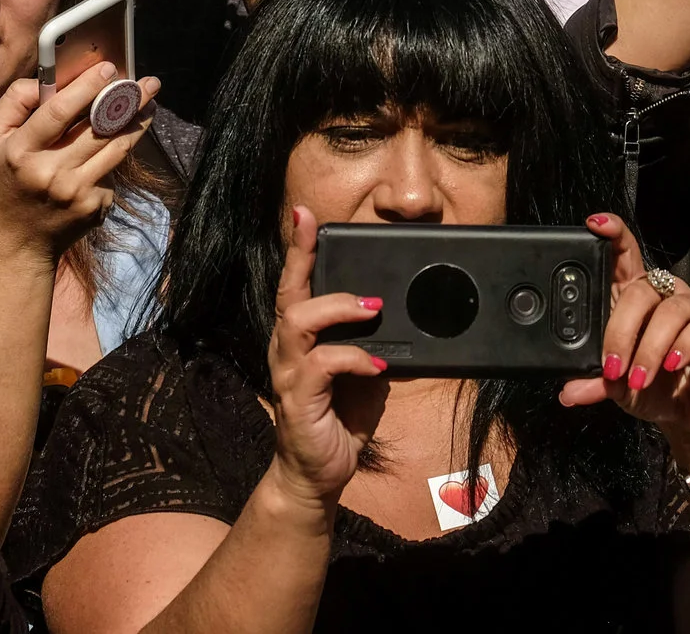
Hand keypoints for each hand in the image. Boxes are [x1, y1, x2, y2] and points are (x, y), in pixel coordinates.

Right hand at [0, 66, 159, 267]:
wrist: (17, 240)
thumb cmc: (5, 178)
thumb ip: (14, 102)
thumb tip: (47, 80)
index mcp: (21, 152)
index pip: (58, 112)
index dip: (86, 87)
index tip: (109, 69)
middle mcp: (50, 173)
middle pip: (99, 129)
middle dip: (128, 100)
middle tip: (148, 82)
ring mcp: (76, 193)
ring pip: (117, 149)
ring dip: (138, 123)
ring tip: (150, 103)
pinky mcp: (95, 207)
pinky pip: (112, 172)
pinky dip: (115, 156)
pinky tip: (114, 147)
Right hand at [264, 205, 386, 508]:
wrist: (318, 476)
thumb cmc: (339, 421)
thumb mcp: (365, 375)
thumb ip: (375, 345)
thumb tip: (402, 321)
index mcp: (301, 338)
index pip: (296, 284)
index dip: (299, 248)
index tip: (305, 214)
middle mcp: (287, 349)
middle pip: (287, 291)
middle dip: (300, 255)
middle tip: (317, 228)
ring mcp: (288, 373)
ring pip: (297, 320)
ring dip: (337, 307)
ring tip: (371, 308)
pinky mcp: (297, 399)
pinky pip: (320, 365)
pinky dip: (352, 358)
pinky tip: (375, 365)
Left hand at [559, 214, 689, 461]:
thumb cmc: (657, 392)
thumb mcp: (619, 388)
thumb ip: (596, 383)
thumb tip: (569, 392)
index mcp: (637, 300)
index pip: (624, 256)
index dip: (612, 235)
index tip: (594, 225)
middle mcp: (667, 295)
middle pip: (641, 288)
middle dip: (622, 330)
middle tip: (614, 367)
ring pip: (671, 308)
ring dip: (651, 346)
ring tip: (641, 378)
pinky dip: (686, 343)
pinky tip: (675, 364)